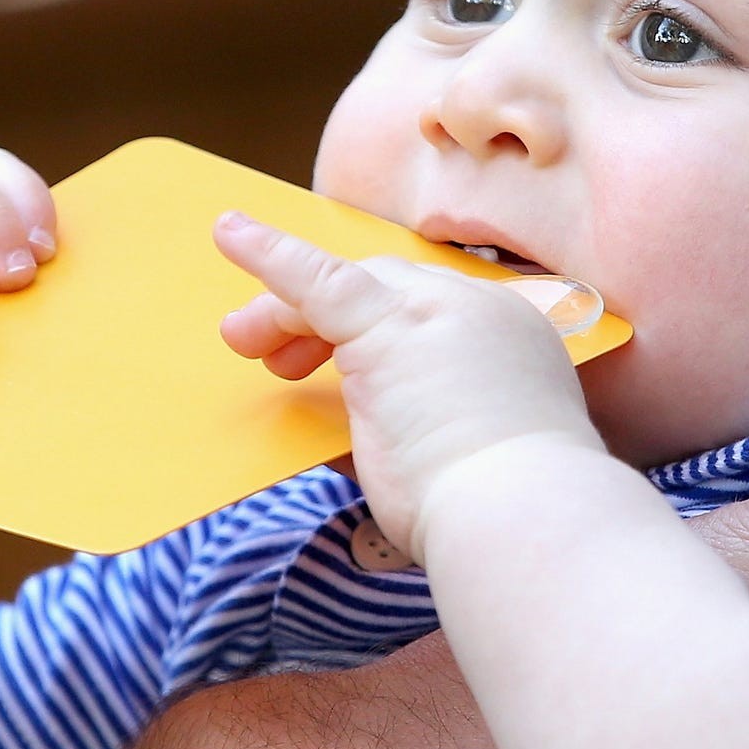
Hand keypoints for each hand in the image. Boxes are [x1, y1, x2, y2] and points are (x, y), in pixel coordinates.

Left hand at [216, 212, 596, 558]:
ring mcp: (435, 309)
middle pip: (385, 289)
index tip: (357, 367)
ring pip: (346, 288)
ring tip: (246, 340)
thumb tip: (340, 436)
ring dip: (288, 311)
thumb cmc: (492, 512)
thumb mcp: (456, 458)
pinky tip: (229, 233)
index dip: (381, 334)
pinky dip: (269, 254)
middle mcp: (481, 309)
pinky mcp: (384, 323)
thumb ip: (406, 429)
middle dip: (327, 321)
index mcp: (514, 341)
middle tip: (284, 364)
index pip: (431, 313)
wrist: (520, 516)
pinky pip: (313, 277)